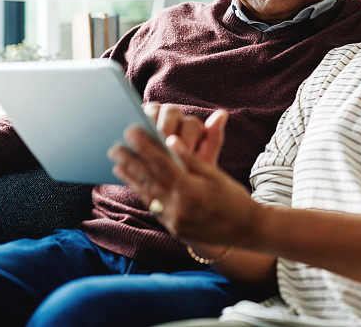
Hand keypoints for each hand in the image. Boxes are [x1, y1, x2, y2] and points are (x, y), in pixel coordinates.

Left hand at [109, 110, 256, 244]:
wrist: (246, 230)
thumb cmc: (233, 197)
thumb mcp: (214, 175)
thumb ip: (190, 158)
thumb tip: (171, 139)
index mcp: (189, 189)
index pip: (160, 163)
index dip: (144, 146)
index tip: (131, 132)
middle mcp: (178, 206)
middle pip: (148, 179)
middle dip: (130, 161)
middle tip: (114, 147)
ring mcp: (175, 220)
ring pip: (148, 194)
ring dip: (131, 178)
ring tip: (117, 164)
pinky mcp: (174, 229)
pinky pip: (154, 208)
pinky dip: (143, 194)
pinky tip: (134, 184)